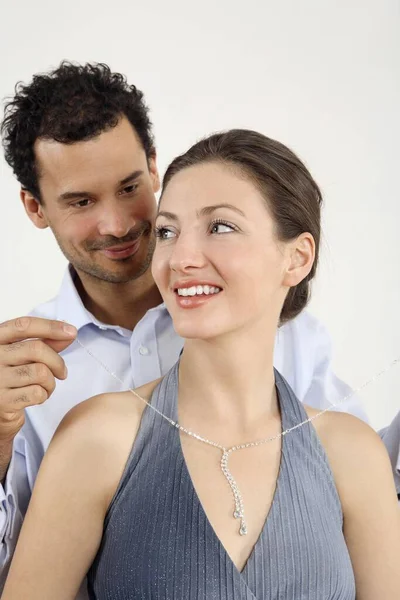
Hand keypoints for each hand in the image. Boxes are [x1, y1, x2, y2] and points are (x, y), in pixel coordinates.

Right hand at [0, 317, 76, 447]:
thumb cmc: (11, 379)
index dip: (50, 327)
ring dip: (51, 382)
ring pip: (40, 372)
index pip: (23, 326)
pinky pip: (37, 392)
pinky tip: (37, 397)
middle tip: (62, 373)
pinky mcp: (3, 401)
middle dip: (57, 361)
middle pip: (36, 349)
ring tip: (46, 387)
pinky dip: (44, 395)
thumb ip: (44, 343)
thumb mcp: (22, 356)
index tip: (72, 331)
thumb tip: (70, 332)